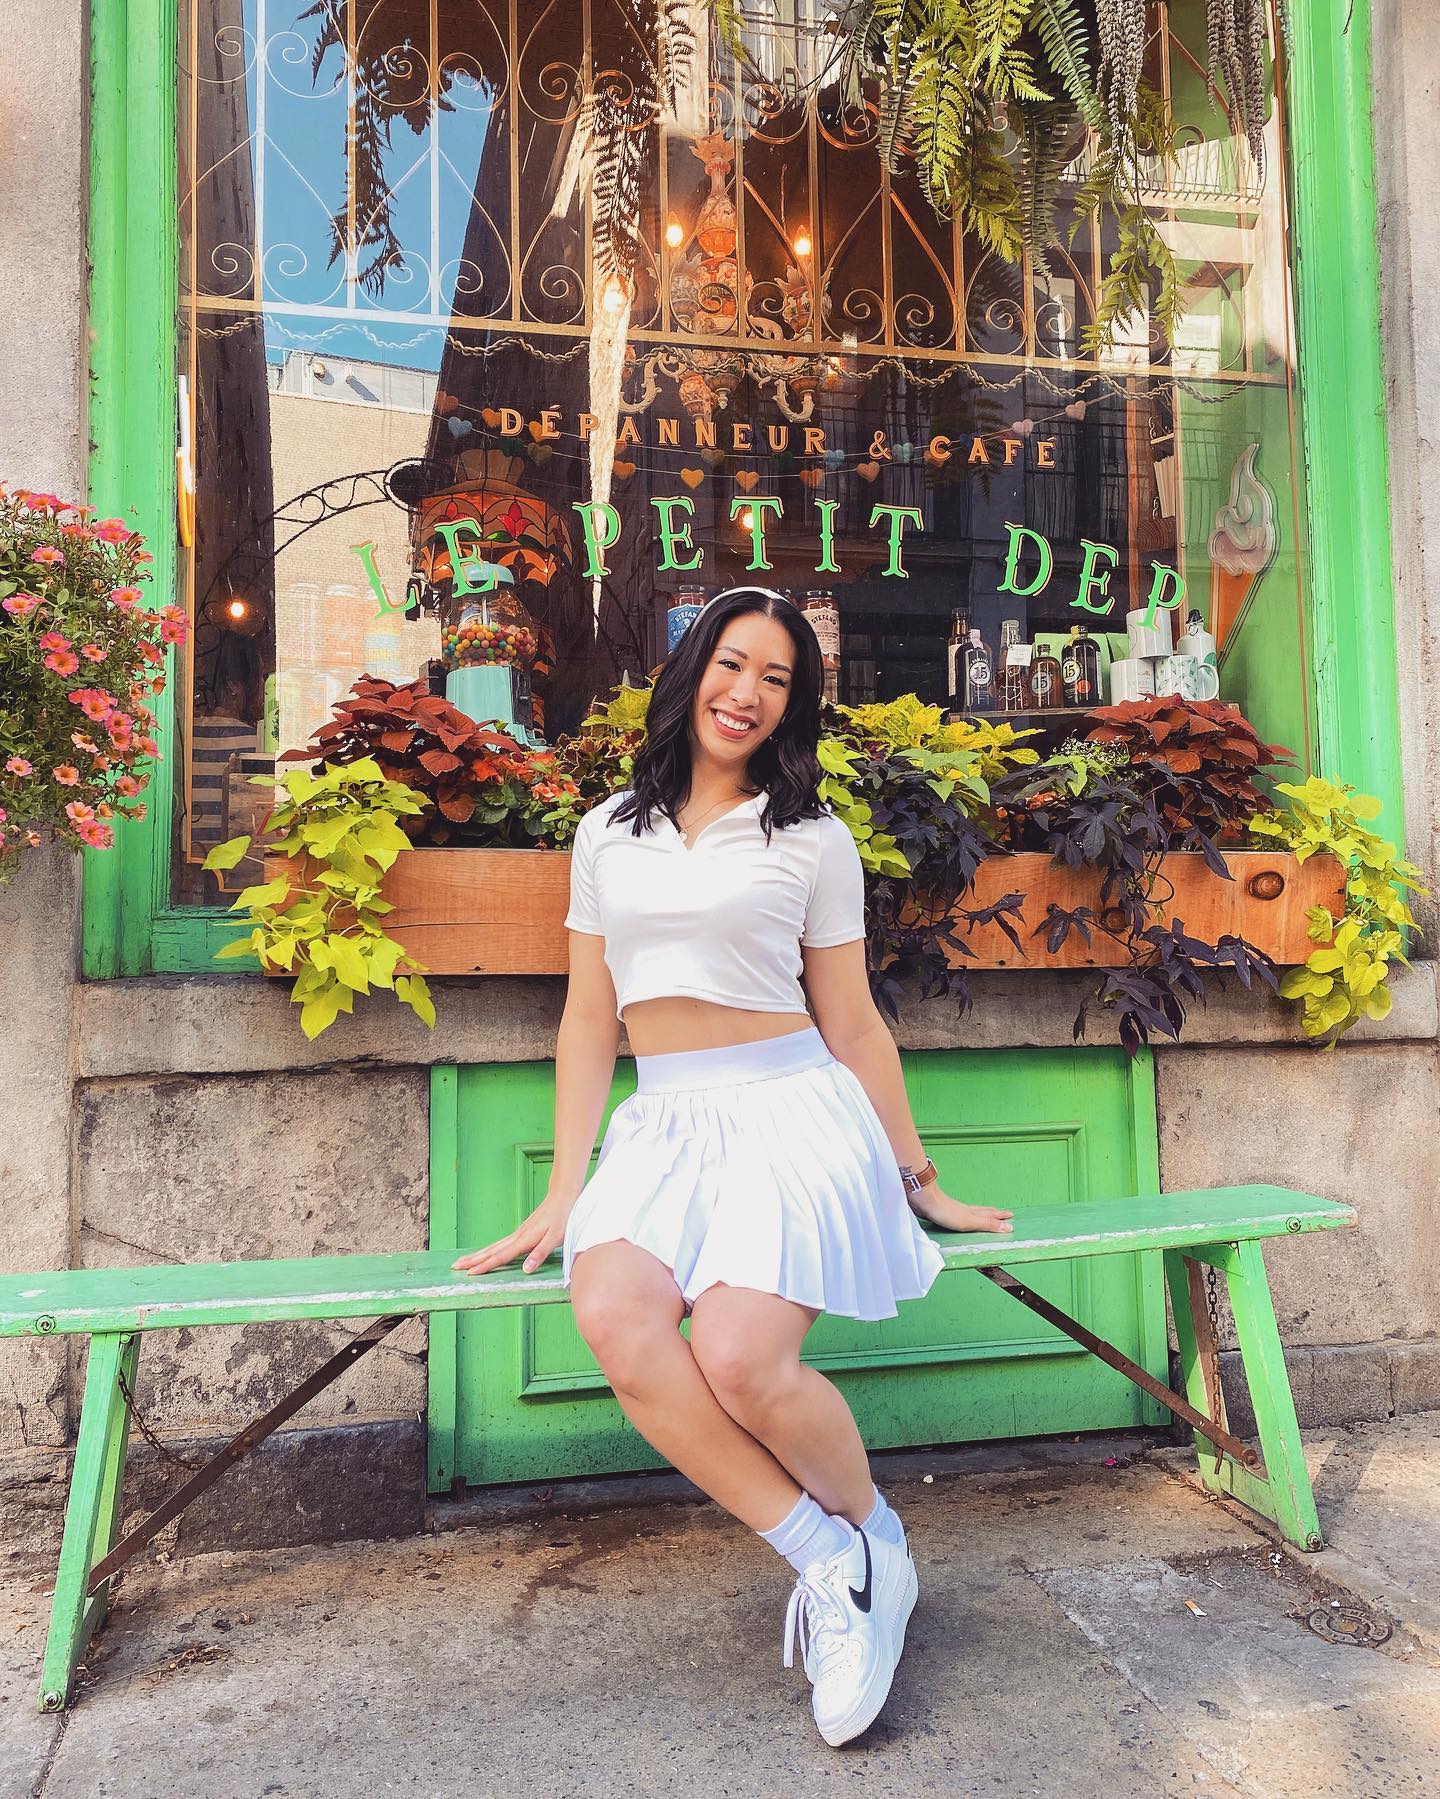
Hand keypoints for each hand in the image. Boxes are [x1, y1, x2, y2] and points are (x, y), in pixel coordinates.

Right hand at [452, 1191, 576, 1276]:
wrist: (563, 1197)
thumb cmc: (562, 1218)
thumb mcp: (556, 1238)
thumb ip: (540, 1254)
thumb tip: (525, 1270)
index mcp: (524, 1240)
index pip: (501, 1256)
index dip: (486, 1266)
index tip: (470, 1274)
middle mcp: (517, 1237)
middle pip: (491, 1250)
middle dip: (473, 1260)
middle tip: (454, 1267)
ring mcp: (518, 1234)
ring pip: (493, 1246)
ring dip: (477, 1254)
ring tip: (463, 1261)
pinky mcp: (521, 1232)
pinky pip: (500, 1243)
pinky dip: (489, 1250)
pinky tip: (486, 1253)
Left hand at [905, 1180, 1013, 1234]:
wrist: (925, 1201)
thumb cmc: (946, 1212)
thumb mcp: (971, 1222)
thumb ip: (988, 1225)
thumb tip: (1009, 1227)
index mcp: (973, 1213)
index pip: (990, 1215)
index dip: (1000, 1217)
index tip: (1011, 1215)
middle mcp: (966, 1210)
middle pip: (983, 1211)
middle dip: (994, 1213)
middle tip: (1004, 1213)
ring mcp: (955, 1210)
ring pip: (973, 1212)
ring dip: (982, 1213)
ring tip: (987, 1213)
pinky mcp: (944, 1211)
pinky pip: (961, 1214)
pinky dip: (967, 1215)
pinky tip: (961, 1216)